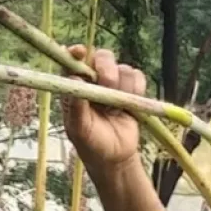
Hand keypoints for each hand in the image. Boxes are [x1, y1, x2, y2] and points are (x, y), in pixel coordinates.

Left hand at [64, 46, 144, 175]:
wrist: (115, 157)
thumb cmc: (91, 144)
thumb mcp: (79, 129)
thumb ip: (76, 107)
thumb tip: (74, 79)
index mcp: (75, 85)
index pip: (73, 61)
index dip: (76, 52)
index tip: (80, 52)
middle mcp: (94, 79)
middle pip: (103, 56)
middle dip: (107, 70)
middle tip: (108, 86)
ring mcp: (114, 82)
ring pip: (123, 67)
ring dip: (123, 87)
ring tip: (115, 110)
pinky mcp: (131, 88)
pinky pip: (138, 77)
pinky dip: (137, 90)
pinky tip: (129, 107)